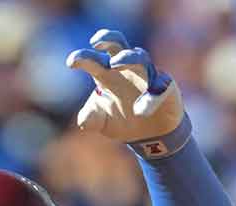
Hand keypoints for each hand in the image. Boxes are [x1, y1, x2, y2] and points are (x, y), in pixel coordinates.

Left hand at [66, 30, 188, 156]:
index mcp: (108, 74)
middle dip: (107, 39)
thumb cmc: (123, 120)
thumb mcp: (102, 122)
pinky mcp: (165, 87)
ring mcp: (147, 76)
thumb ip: (90, 119)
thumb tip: (83, 120)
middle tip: (96, 42)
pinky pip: (159, 87)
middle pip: (118, 45)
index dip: (83, 58)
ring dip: (127, 58)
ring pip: (140, 58)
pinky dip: (150, 98)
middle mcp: (127, 69)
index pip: (95, 59)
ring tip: (114, 63)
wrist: (151, 135)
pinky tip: (140, 111)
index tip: (71, 62)